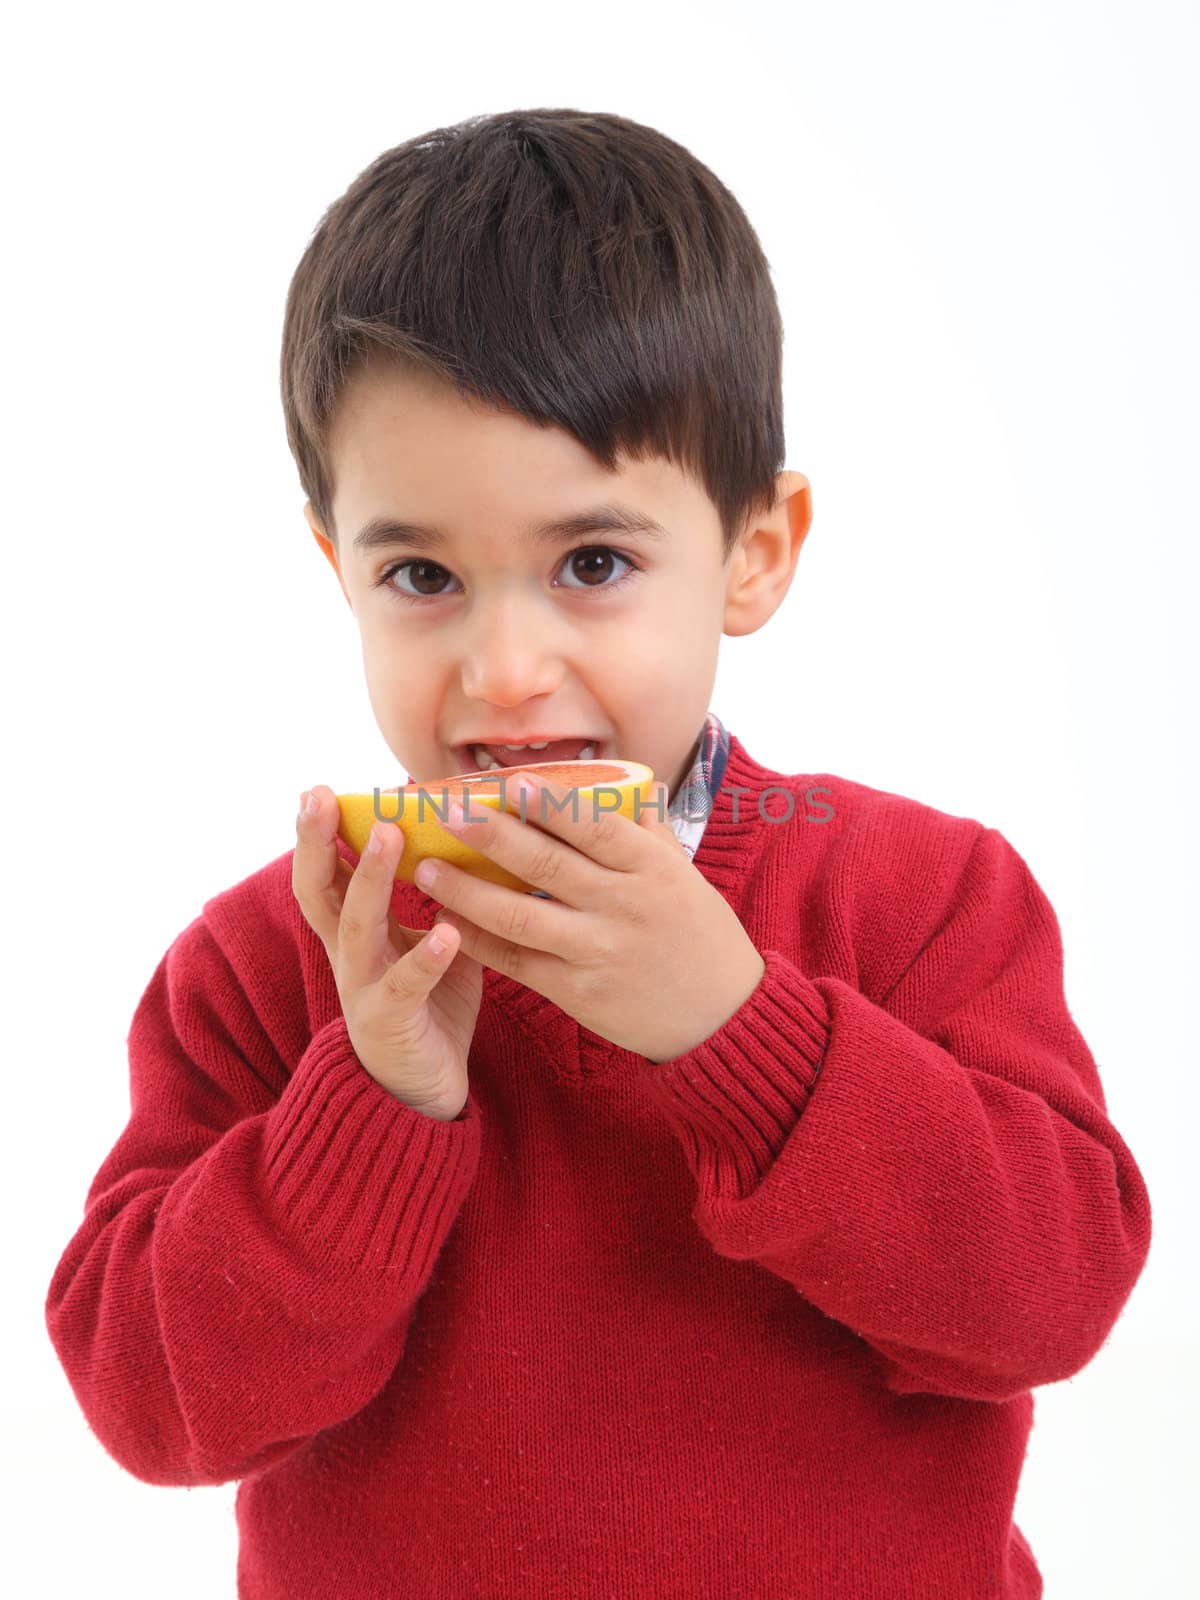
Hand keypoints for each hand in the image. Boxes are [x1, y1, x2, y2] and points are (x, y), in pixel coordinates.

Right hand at [291, 786, 483, 1118]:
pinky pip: (405, 986)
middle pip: (319, 892)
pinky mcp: (391, 1022)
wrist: (422, 1092)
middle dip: (319, 842)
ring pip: (356, 927)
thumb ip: (442, 901)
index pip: (327, 875)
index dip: (317, 834)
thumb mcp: (430, 944)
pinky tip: (446, 933)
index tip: (317, 790)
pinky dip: (425, 958)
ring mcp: (363, 989)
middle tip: (322, 797)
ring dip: (372, 878)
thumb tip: (477, 845)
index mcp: (355, 934)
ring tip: (388, 835)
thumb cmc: (429, 1007)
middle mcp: (348, 956)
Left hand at [419, 777, 765, 1062]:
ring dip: (466, 890)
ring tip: (426, 868)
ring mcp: (598, 950)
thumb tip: (625, 783)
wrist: (721, 1016)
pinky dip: (478, 940)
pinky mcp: (578, 992)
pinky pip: (517, 961)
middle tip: (446, 809)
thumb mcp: (683, 875)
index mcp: (652, 869)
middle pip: (546, 863)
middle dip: (490, 834)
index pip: (595, 826)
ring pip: (519, 915)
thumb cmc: (700, 934)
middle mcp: (623, 906)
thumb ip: (648, 831)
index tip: (510, 781)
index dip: (550, 803)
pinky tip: (446, 921)